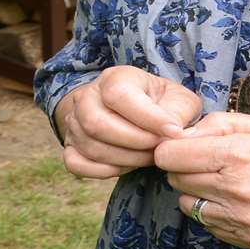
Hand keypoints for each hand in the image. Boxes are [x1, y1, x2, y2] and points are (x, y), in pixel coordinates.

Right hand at [55, 66, 202, 178]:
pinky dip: (104, 171)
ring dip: (126, 159)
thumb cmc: (160, 104)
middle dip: (135, 142)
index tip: (174, 132)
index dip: (147, 117)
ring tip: (148, 156)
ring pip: (90, 146)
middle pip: (96, 123)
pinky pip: (77, 164)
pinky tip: (126, 166)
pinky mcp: (70, 146)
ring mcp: (74, 122)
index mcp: (114, 77)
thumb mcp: (178, 99)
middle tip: (159, 148)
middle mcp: (86, 97)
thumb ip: (179, 112)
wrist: (134, 113)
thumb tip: (173, 133)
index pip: (119, 95)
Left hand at [157, 111, 249, 248]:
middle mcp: (236, 190)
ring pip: (187, 206)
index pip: (170, 156)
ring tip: (221, 183)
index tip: (180, 147)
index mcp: (237, 155)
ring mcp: (242, 220)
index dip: (170, 148)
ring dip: (196, 193)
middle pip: (175, 180)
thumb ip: (219, 124)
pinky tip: (236, 202)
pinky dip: (214, 214)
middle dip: (183, 169)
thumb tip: (182, 133)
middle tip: (204, 162)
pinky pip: (210, 226)